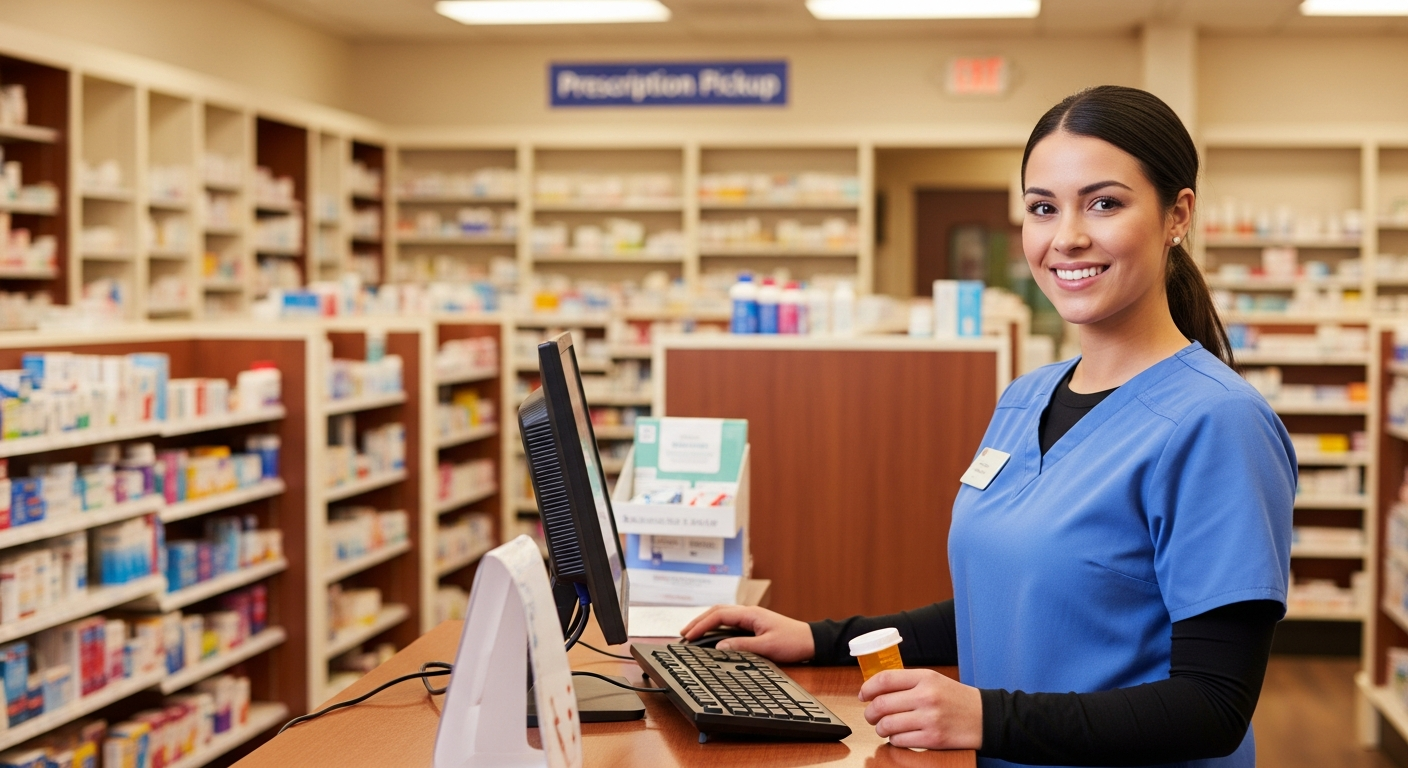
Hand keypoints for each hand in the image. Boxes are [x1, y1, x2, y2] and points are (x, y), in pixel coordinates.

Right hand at [679, 605, 815, 662]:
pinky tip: (711, 634)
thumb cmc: (793, 642)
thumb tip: (719, 648)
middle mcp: (749, 612)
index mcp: (750, 614)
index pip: (718, 615)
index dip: (701, 625)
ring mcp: (751, 617)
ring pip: (722, 615)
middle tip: (682, 634)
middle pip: (716, 611)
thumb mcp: (767, 647)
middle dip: (698, 621)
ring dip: (705, 622)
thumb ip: (742, 647)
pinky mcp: (754, 624)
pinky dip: (715, 626)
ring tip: (691, 633)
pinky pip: (729, 621)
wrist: (811, 640)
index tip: (688, 636)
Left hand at [860, 669, 982, 750]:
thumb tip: (876, 690)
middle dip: (870, 713)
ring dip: (880, 729)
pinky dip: (894, 740)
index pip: (885, 679)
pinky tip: (899, 736)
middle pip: (882, 704)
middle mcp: (926, 696)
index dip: (868, 688)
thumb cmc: (957, 699)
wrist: (985, 718)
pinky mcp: (933, 739)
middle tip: (871, 716)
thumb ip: (908, 683)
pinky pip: (900, 741)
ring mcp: (930, 719)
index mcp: (925, 677)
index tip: (863, 695)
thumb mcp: (934, 680)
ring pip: (888, 725)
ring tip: (884, 728)